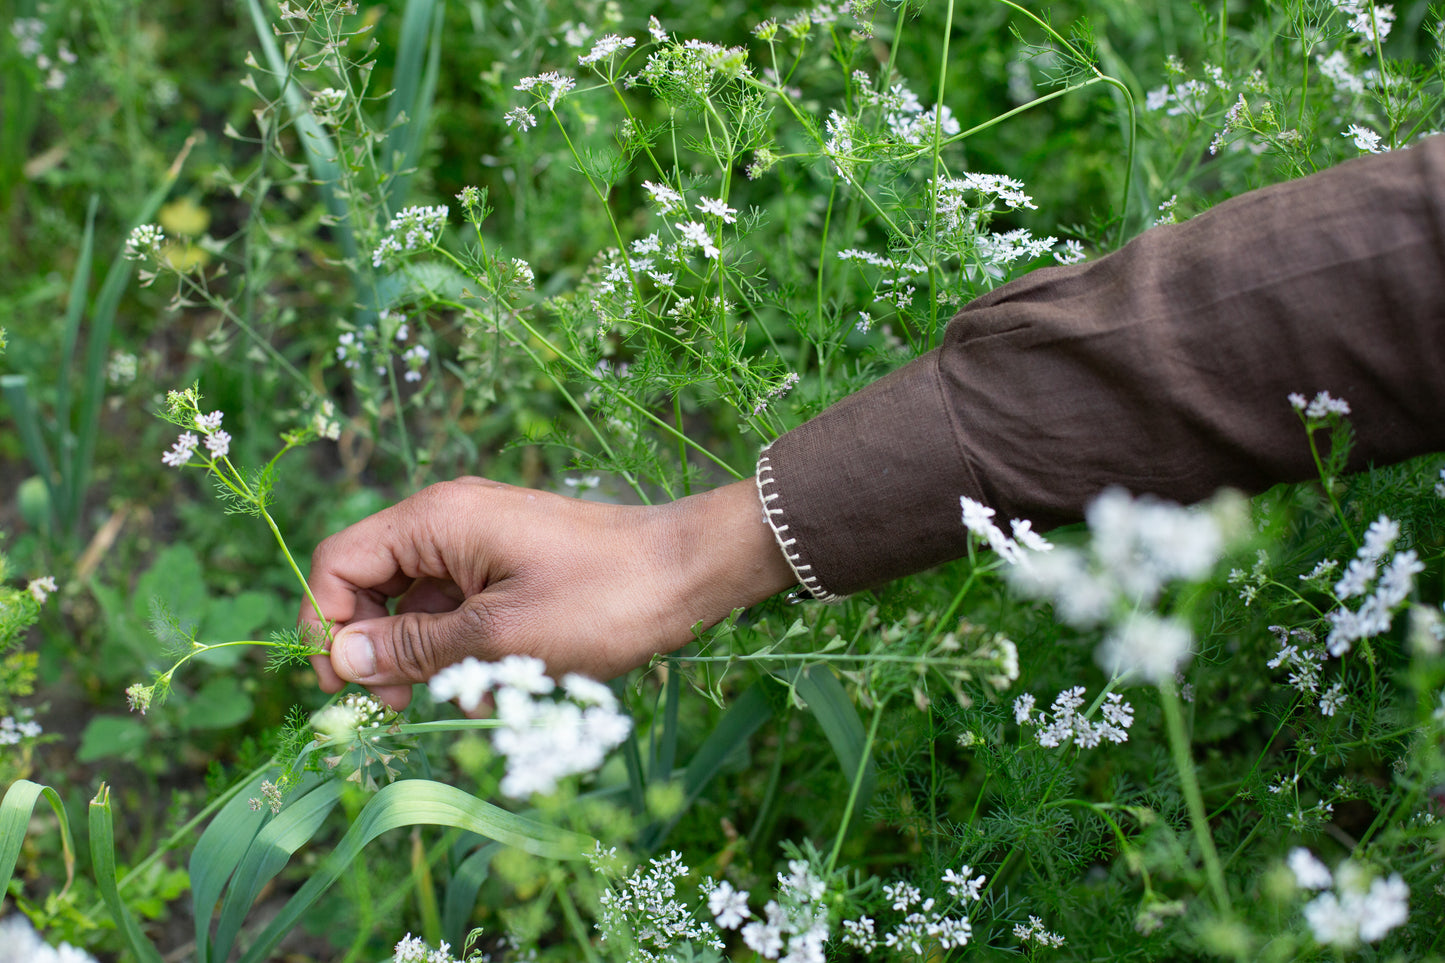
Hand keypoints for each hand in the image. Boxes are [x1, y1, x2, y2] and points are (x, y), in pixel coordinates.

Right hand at [302, 476, 796, 708]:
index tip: (344, 686)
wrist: (691, 574)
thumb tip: (341, 658)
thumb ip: (414, 648)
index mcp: (436, 521)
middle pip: (374, 586)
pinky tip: (502, 689)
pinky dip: (469, 652)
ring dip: (430, 661)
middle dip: (379, 651)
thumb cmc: (601, 600)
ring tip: (471, 701)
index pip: (339, 562)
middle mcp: (450, 522)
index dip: (325, 623)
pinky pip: (464, 611)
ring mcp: (483, 543)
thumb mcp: (498, 638)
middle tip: (400, 709)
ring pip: (421, 608)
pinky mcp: (513, 567)